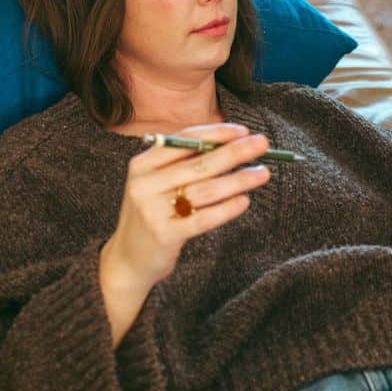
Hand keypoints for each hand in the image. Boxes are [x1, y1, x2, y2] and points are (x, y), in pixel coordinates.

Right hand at [100, 123, 270, 296]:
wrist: (128, 259)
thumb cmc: (153, 214)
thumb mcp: (156, 184)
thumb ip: (184, 164)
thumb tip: (231, 143)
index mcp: (142, 164)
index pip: (184, 140)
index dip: (216, 133)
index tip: (243, 131)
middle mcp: (145, 184)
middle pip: (199, 163)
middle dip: (235, 151)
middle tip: (263, 144)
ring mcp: (152, 210)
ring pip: (206, 190)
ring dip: (238, 180)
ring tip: (262, 173)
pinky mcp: (165, 234)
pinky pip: (204, 218)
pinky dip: (227, 208)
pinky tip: (244, 201)